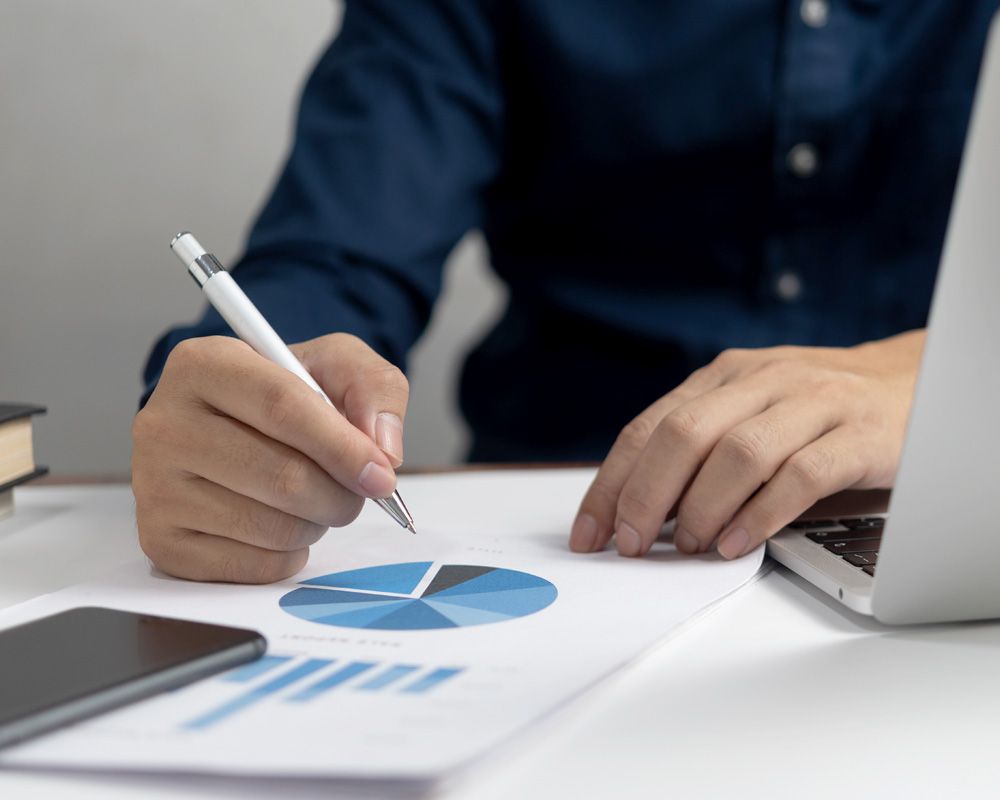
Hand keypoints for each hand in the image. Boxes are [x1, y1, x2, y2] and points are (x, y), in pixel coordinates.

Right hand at [132, 333, 407, 582]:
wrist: (235, 426)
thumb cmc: (287, 393)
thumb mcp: (337, 365)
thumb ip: (374, 389)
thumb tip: (384, 450)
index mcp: (204, 364)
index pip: (281, 406)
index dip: (342, 446)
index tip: (382, 474)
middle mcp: (164, 423)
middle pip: (280, 475)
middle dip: (340, 494)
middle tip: (360, 492)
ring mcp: (154, 486)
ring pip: (270, 526)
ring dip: (317, 522)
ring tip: (315, 500)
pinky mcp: (160, 540)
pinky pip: (252, 565)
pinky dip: (289, 554)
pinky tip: (283, 524)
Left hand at [569, 330, 923, 558]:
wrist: (914, 385)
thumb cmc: (816, 412)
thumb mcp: (750, 412)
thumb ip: (701, 448)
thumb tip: (638, 512)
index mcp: (724, 376)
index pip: (649, 427)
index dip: (612, 483)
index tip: (589, 533)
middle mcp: (762, 380)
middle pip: (684, 434)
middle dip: (645, 496)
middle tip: (632, 545)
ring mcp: (813, 402)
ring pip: (738, 453)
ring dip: (701, 507)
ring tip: (689, 547)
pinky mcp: (859, 435)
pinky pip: (800, 476)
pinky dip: (760, 514)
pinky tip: (737, 543)